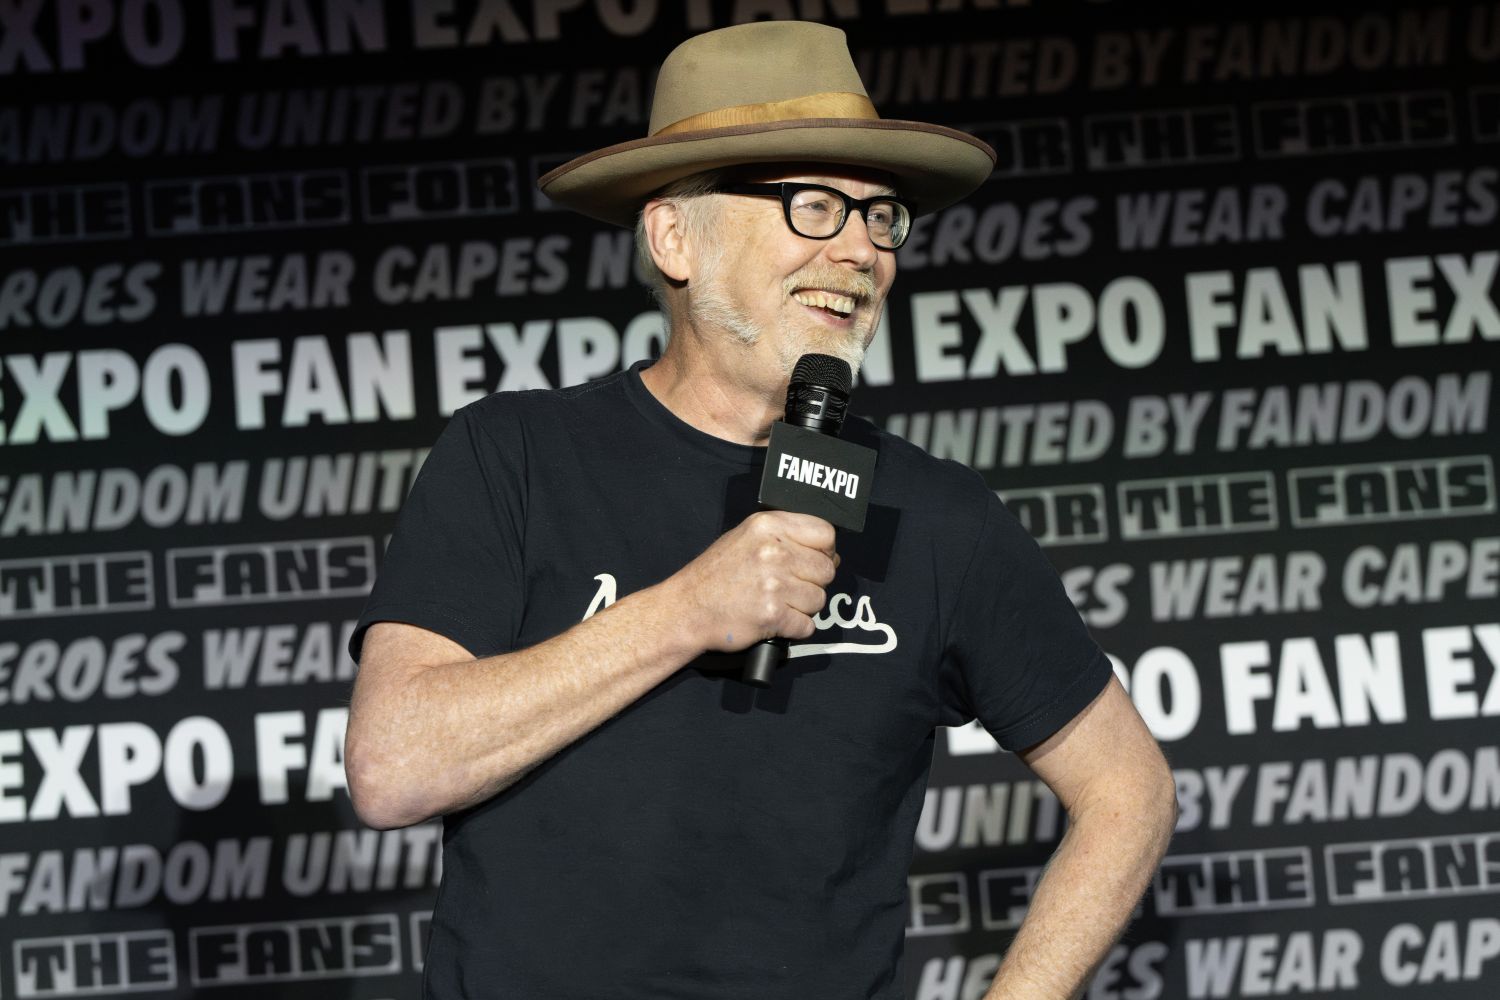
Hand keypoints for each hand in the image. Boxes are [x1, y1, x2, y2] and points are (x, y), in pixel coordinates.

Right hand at [669, 510, 837, 651]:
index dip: (825, 550)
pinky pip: (808, 625)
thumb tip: (831, 553)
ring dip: (803, 606)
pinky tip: (776, 619)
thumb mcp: (746, 536)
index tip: (814, 560)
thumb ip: (785, 536)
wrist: (687, 609)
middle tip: (790, 586)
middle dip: (813, 581)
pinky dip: (795, 628)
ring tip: (778, 602)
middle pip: (826, 569)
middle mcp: (774, 551)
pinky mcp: (773, 615)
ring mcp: (774, 584)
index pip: (825, 534)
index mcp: (769, 526)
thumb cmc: (716, 574)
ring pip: (819, 599)